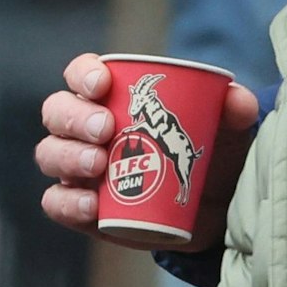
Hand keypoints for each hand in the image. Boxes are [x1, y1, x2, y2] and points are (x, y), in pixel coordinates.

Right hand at [37, 52, 259, 251]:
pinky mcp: (82, 209)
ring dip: (68, 156)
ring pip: (50, 154)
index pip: (81, 74)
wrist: (212, 212)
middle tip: (105, 129)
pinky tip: (91, 205)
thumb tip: (236, 98)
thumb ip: (235, 111)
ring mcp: (79, 170)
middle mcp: (85, 129)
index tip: (103, 83)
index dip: (83, 74)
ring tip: (98, 165)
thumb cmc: (210, 156)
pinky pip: (56, 203)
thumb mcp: (226, 133)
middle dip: (75, 117)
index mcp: (111, 97)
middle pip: (58, 112)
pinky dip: (67, 203)